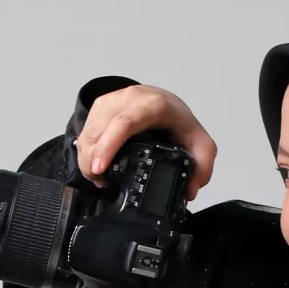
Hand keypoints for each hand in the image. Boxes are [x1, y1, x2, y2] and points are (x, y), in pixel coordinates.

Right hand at [75, 85, 215, 194]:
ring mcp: (115, 98)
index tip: (100, 169)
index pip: (126, 122)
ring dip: (86, 155)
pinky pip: (87, 126)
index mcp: (156, 105)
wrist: (168, 104)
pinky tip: (94, 162)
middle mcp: (133, 97)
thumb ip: (202, 169)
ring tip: (96, 176)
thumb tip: (189, 190)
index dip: (109, 145)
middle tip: (97, 181)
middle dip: (91, 158)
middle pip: (101, 128)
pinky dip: (86, 147)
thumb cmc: (179, 125)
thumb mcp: (201, 146)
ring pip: (90, 128)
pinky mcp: (103, 103)